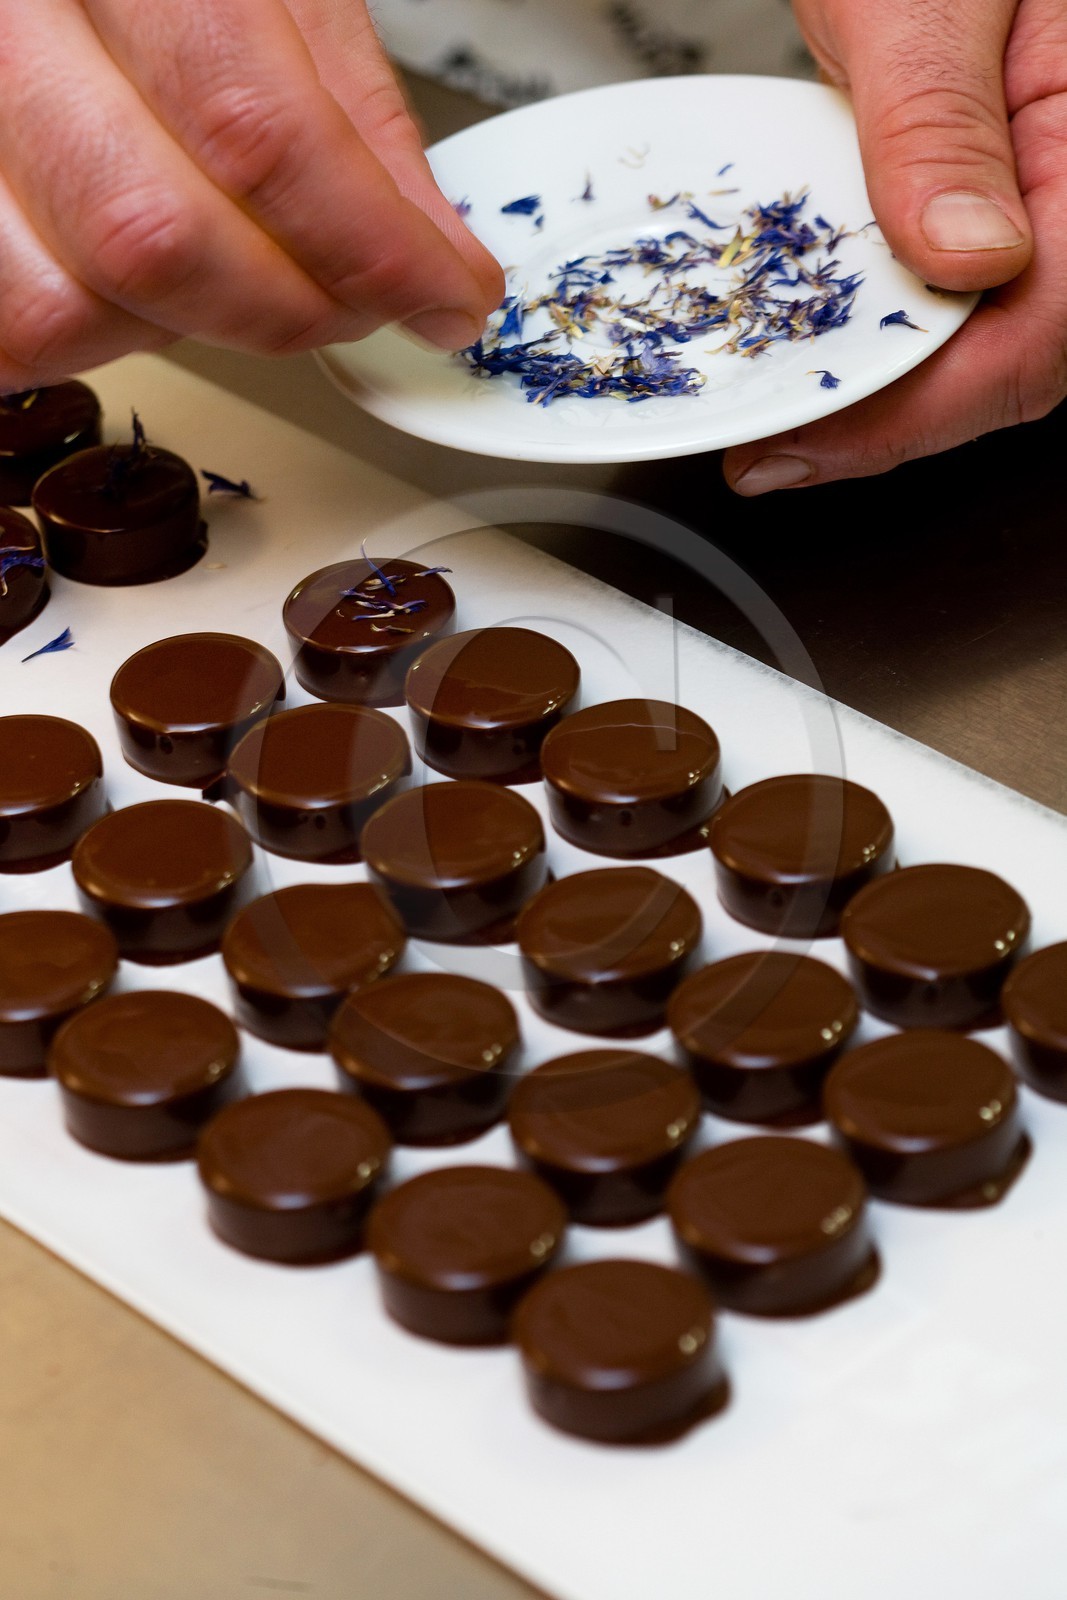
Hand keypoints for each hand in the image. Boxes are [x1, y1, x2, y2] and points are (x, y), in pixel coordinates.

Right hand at [0, 0, 502, 388]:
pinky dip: (98, 336)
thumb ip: (351, 107)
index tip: (445, 298)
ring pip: (73, 303)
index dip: (369, 243)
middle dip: (293, 308)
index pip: (256, 125)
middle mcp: (6, 26)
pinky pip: (13, 331)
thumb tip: (432, 254)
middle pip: (157, 236)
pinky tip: (143, 287)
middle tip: (362, 306)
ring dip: (193, 329)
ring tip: (239, 273)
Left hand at [725, 0, 1065, 493]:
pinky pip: (964, 297)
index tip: (813, 439)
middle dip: (892, 421)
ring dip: (887, 389)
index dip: (921, 410)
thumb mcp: (926, 1)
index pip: (1038, 333)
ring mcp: (1049, 202)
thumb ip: (939, 123)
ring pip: (989, 342)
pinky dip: (889, 331)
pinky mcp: (1006, 201)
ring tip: (788, 416)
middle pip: (1015, 362)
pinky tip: (824, 346)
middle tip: (778, 452)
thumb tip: (963, 255)